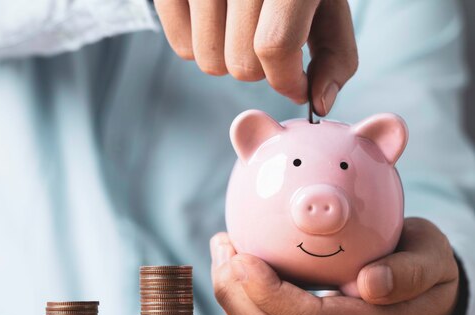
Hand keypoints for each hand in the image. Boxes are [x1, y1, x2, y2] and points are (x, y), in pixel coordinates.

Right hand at [154, 0, 357, 114]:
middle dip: (261, 69)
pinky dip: (201, 46)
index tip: (296, 86)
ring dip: (230, 59)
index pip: (275, 46)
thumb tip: (319, 102)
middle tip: (267, 41)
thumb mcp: (325, 1)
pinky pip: (182, 47)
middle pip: (242, 65)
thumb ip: (335, 54)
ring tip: (242, 29)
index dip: (288, 80)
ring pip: (210, 62)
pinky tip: (217, 22)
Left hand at [210, 218, 459, 314]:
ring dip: (233, 298)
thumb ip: (411, 271)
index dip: (272, 294)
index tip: (243, 256)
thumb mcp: (432, 257)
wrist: (425, 292)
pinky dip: (243, 301)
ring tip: (223, 252)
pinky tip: (235, 266)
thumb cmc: (425, 263)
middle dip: (238, 296)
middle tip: (224, 249)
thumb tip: (372, 284)